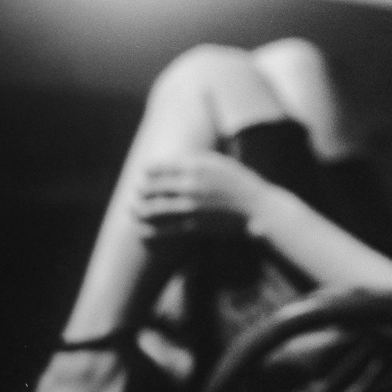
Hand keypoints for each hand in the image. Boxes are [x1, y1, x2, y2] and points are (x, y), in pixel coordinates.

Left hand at [134, 151, 272, 236]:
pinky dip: (150, 231)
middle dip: (140, 191)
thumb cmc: (240, 183)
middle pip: (151, 188)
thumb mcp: (218, 162)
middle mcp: (189, 185)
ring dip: (139, 211)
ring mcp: (191, 207)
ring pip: (153, 210)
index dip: (147, 171)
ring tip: (133, 211)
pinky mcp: (195, 226)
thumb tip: (172, 160)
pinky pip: (165, 230)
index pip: (157, 167)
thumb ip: (194, 160)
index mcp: (194, 165)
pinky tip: (142, 231)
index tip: (144, 174)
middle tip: (136, 193)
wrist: (258, 208)